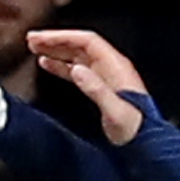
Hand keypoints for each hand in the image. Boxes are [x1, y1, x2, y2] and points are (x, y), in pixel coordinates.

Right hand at [27, 25, 152, 140]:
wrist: (147, 143)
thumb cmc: (135, 129)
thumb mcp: (115, 111)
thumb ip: (96, 90)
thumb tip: (77, 71)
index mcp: (115, 67)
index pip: (86, 41)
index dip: (62, 36)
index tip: (42, 38)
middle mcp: (110, 68)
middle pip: (79, 45)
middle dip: (56, 40)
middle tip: (33, 39)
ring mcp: (105, 77)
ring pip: (76, 56)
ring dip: (56, 50)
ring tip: (35, 48)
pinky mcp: (100, 88)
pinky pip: (77, 70)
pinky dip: (61, 65)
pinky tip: (48, 64)